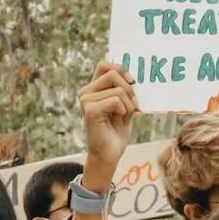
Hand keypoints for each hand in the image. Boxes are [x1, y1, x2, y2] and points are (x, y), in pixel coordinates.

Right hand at [78, 62, 137, 191]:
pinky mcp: (89, 110)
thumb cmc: (116, 132)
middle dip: (129, 89)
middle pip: (113, 74)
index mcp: (93, 89)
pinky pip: (116, 100)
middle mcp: (86, 92)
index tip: (133, 81)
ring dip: (128, 104)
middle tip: (132, 105)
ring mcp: (85, 101)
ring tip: (123, 116)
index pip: (104, 65)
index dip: (120, 69)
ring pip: (118, 89)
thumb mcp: (124, 106)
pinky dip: (124, 110)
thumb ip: (125, 90)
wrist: (109, 154)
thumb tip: (133, 77)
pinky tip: (119, 120)